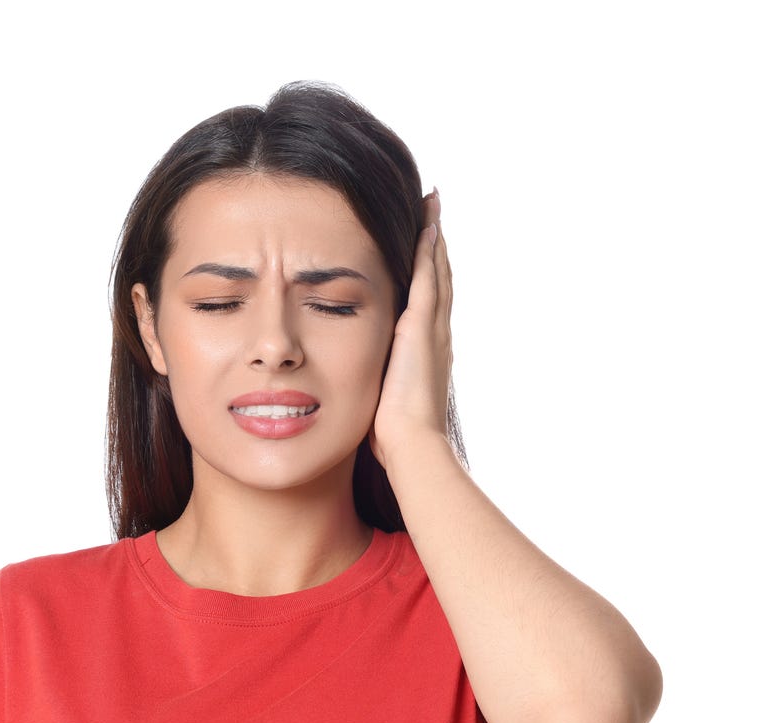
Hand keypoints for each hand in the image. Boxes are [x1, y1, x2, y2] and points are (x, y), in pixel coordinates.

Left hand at [369, 189, 454, 473]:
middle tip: (433, 215)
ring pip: (436, 272)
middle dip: (434, 250)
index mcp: (424, 355)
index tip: (423, 253)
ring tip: (432, 207)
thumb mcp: (380, 404)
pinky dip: (428, 249)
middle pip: (438, 282)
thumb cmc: (393, 439)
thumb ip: (373, 389)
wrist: (412, 446)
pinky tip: (427, 222)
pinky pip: (428, 277)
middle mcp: (435, 337)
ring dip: (433, 239)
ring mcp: (432, 330)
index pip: (427, 307)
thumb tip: (354, 394)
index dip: (427, 279)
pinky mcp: (422, 326)